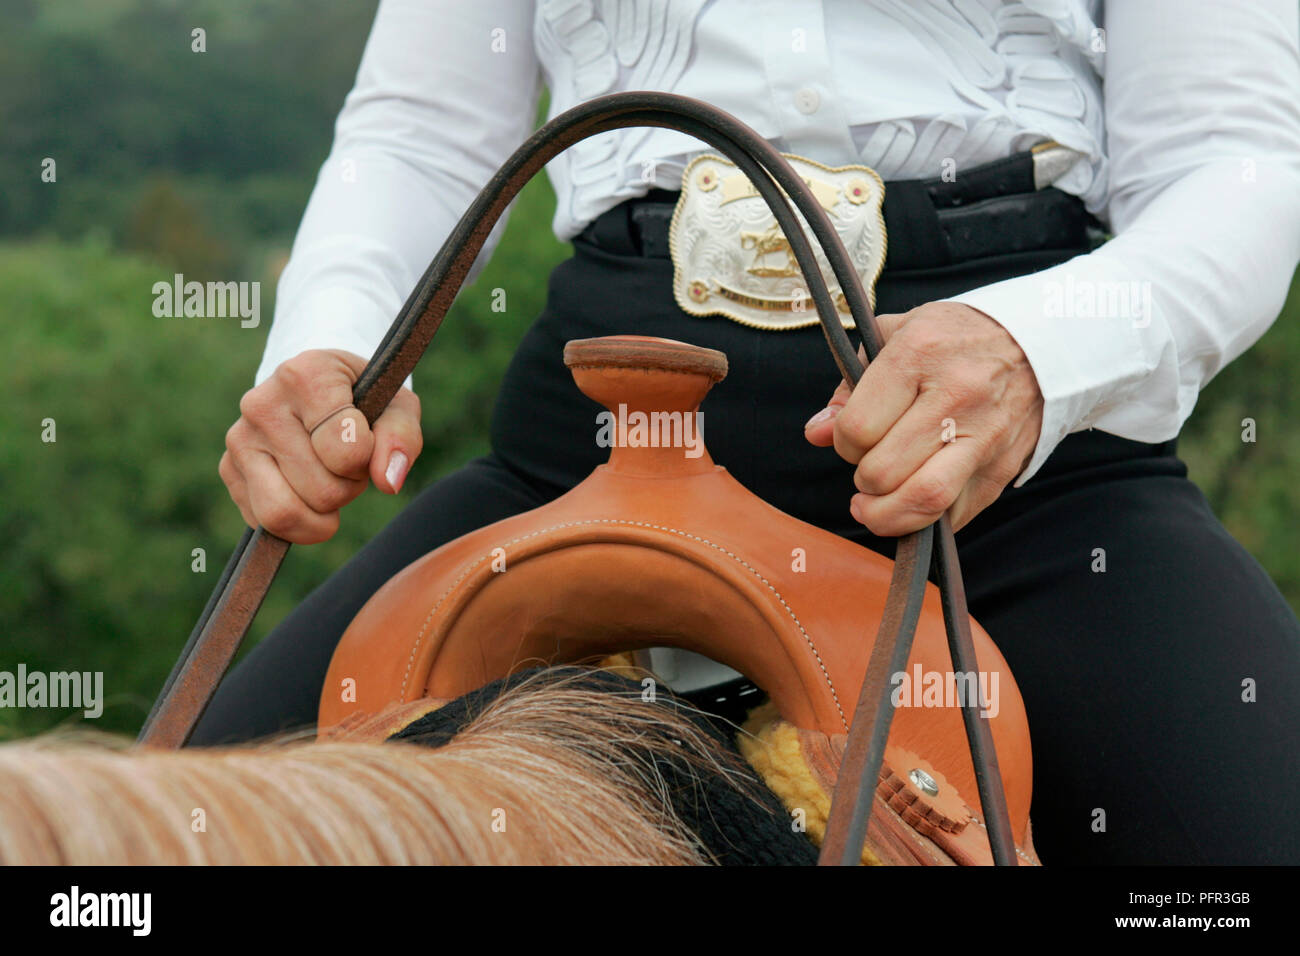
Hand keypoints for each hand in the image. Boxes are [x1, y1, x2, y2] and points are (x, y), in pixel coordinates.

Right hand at [219, 349, 422, 543]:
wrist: (318, 391)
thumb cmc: (365, 399)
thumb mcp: (397, 406)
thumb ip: (401, 438)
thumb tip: (388, 482)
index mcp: (305, 375)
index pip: (347, 451)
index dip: (367, 458)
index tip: (363, 436)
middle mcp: (262, 403)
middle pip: (322, 490)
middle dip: (348, 488)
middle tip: (347, 462)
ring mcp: (240, 438)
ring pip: (285, 513)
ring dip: (321, 512)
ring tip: (328, 479)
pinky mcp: (228, 470)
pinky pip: (265, 524)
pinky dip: (297, 522)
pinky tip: (305, 490)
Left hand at [803, 302, 1040, 535]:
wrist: (1040, 342)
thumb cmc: (954, 338)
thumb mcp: (895, 336)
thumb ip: (849, 385)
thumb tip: (816, 432)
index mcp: (920, 354)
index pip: (858, 427)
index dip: (842, 442)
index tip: (850, 438)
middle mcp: (956, 395)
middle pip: (883, 470)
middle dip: (862, 480)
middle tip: (866, 469)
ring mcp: (986, 435)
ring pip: (923, 502)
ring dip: (886, 517)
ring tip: (872, 507)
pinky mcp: (1005, 466)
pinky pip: (957, 515)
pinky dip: (927, 520)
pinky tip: (914, 502)